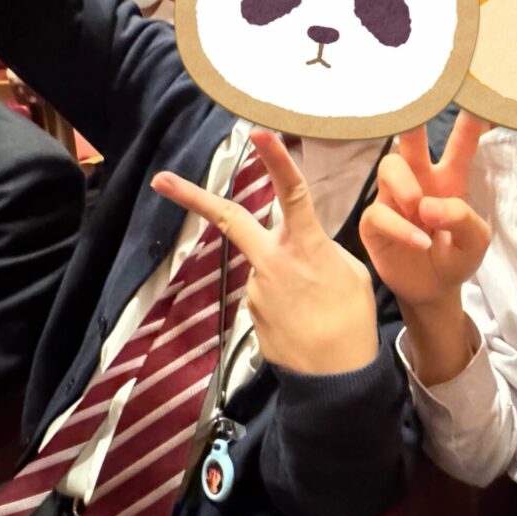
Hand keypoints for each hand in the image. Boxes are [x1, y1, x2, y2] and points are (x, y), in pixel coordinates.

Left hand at [151, 130, 377, 374]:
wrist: (335, 381)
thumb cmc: (353, 323)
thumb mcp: (353, 273)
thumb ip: (323, 251)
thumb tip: (303, 250)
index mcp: (306, 247)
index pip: (292, 193)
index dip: (276, 161)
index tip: (259, 134)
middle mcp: (272, 263)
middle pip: (230, 219)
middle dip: (193, 197)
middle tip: (163, 179)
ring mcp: (256, 290)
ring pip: (264, 267)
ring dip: (284, 278)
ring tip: (316, 308)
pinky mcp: (251, 315)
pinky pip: (267, 295)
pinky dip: (285, 302)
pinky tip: (304, 322)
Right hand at [360, 113, 490, 384]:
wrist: (433, 290)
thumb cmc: (456, 256)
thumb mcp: (475, 242)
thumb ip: (462, 219)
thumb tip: (430, 205)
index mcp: (451, 178)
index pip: (462, 142)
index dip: (469, 119)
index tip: (476, 93)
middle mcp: (420, 179)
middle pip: (411, 138)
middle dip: (412, 118)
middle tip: (413, 105)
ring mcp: (394, 199)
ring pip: (389, 167)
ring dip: (405, 184)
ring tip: (420, 209)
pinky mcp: (375, 222)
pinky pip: (379, 212)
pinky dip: (400, 226)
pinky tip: (420, 241)